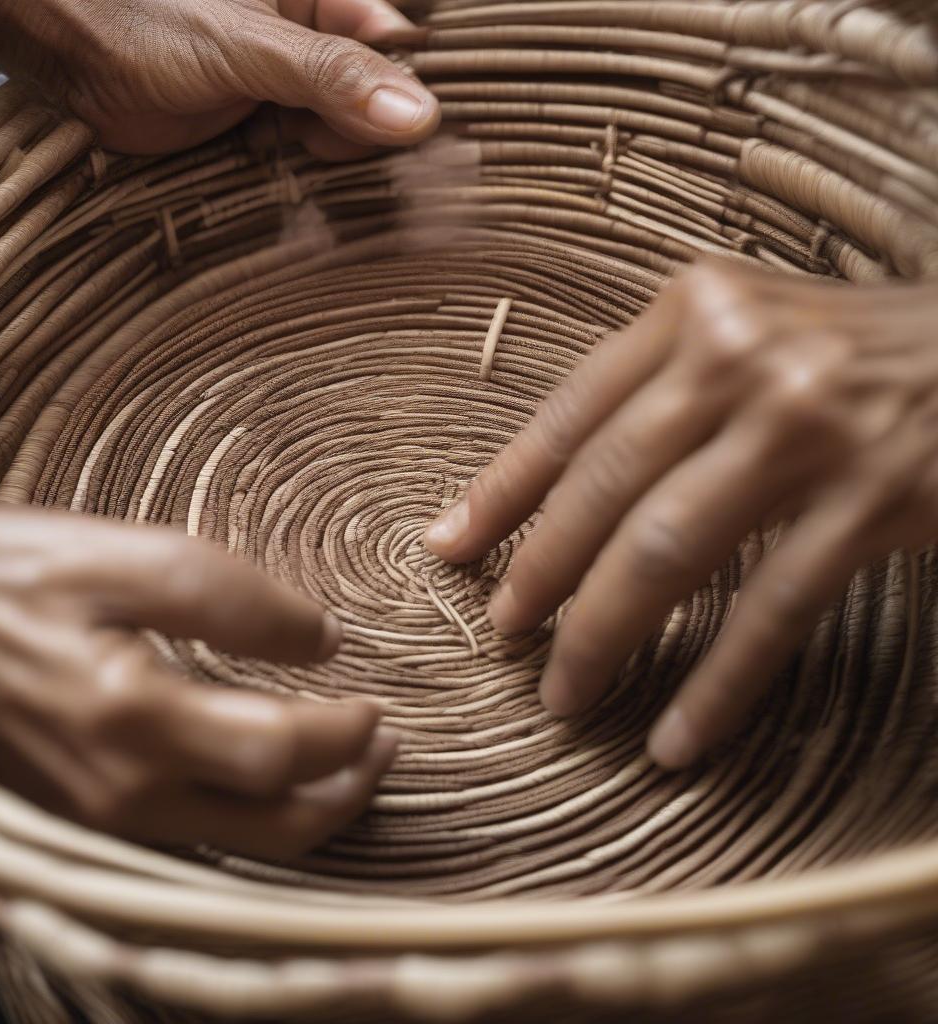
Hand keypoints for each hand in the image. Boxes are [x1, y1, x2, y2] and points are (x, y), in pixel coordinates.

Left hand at [0, 0, 437, 153]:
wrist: (75, 59)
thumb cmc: (148, 24)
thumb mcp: (248, 47)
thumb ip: (330, 75)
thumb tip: (416, 115)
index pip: (397, 50)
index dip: (410, 97)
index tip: (418, 146)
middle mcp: (316, 44)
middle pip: (378, 102)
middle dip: (368, 138)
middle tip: (333, 154)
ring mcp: (292, 92)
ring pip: (346, 138)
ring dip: (337, 166)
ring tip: (300, 160)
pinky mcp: (267, 133)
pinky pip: (309, 163)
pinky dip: (307, 182)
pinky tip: (291, 182)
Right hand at [0, 506, 396, 858]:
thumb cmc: (8, 577)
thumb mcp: (121, 555)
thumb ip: (230, 598)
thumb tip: (321, 638)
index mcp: (131, 718)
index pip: (277, 753)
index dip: (343, 733)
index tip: (376, 701)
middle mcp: (121, 791)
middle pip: (272, 826)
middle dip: (346, 790)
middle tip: (387, 746)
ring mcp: (102, 814)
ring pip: (240, 846)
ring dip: (309, 812)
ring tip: (351, 768)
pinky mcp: (88, 812)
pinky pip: (199, 837)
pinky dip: (256, 814)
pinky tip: (273, 777)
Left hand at [426, 262, 937, 769]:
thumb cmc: (847, 352)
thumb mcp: (740, 338)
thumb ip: (648, 393)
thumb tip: (539, 490)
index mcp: (695, 309)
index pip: (570, 413)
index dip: (500, 491)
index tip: (448, 552)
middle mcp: (742, 356)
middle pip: (605, 487)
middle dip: (541, 575)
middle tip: (505, 637)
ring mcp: (811, 427)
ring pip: (669, 549)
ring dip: (604, 636)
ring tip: (564, 694)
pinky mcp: (877, 498)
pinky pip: (773, 610)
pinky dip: (718, 684)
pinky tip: (678, 737)